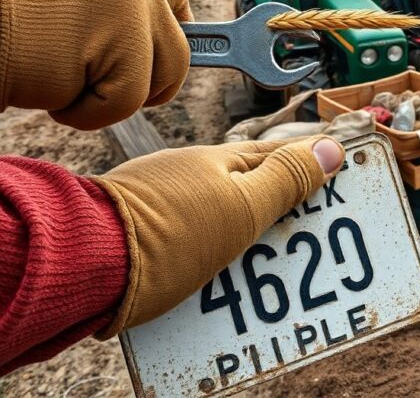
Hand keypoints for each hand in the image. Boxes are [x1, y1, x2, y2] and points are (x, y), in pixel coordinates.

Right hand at [0, 0, 191, 129]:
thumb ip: (112, 15)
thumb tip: (154, 61)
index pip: (174, 3)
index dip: (172, 42)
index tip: (155, 69)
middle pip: (178, 51)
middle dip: (149, 85)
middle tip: (104, 95)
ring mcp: (131, 5)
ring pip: (155, 79)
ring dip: (110, 100)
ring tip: (59, 83)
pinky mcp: (119, 42)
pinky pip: (125, 102)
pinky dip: (87, 114)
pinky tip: (50, 93)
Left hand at [91, 136, 344, 334]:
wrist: (81, 265)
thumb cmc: (167, 237)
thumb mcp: (243, 209)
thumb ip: (286, 180)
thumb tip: (330, 148)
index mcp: (217, 160)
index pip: (278, 154)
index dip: (310, 163)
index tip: (339, 173)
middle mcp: (187, 174)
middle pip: (248, 185)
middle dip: (281, 203)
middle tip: (313, 230)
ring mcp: (159, 202)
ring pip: (217, 211)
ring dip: (246, 231)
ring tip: (271, 261)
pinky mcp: (138, 234)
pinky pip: (190, 236)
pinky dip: (212, 248)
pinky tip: (217, 271)